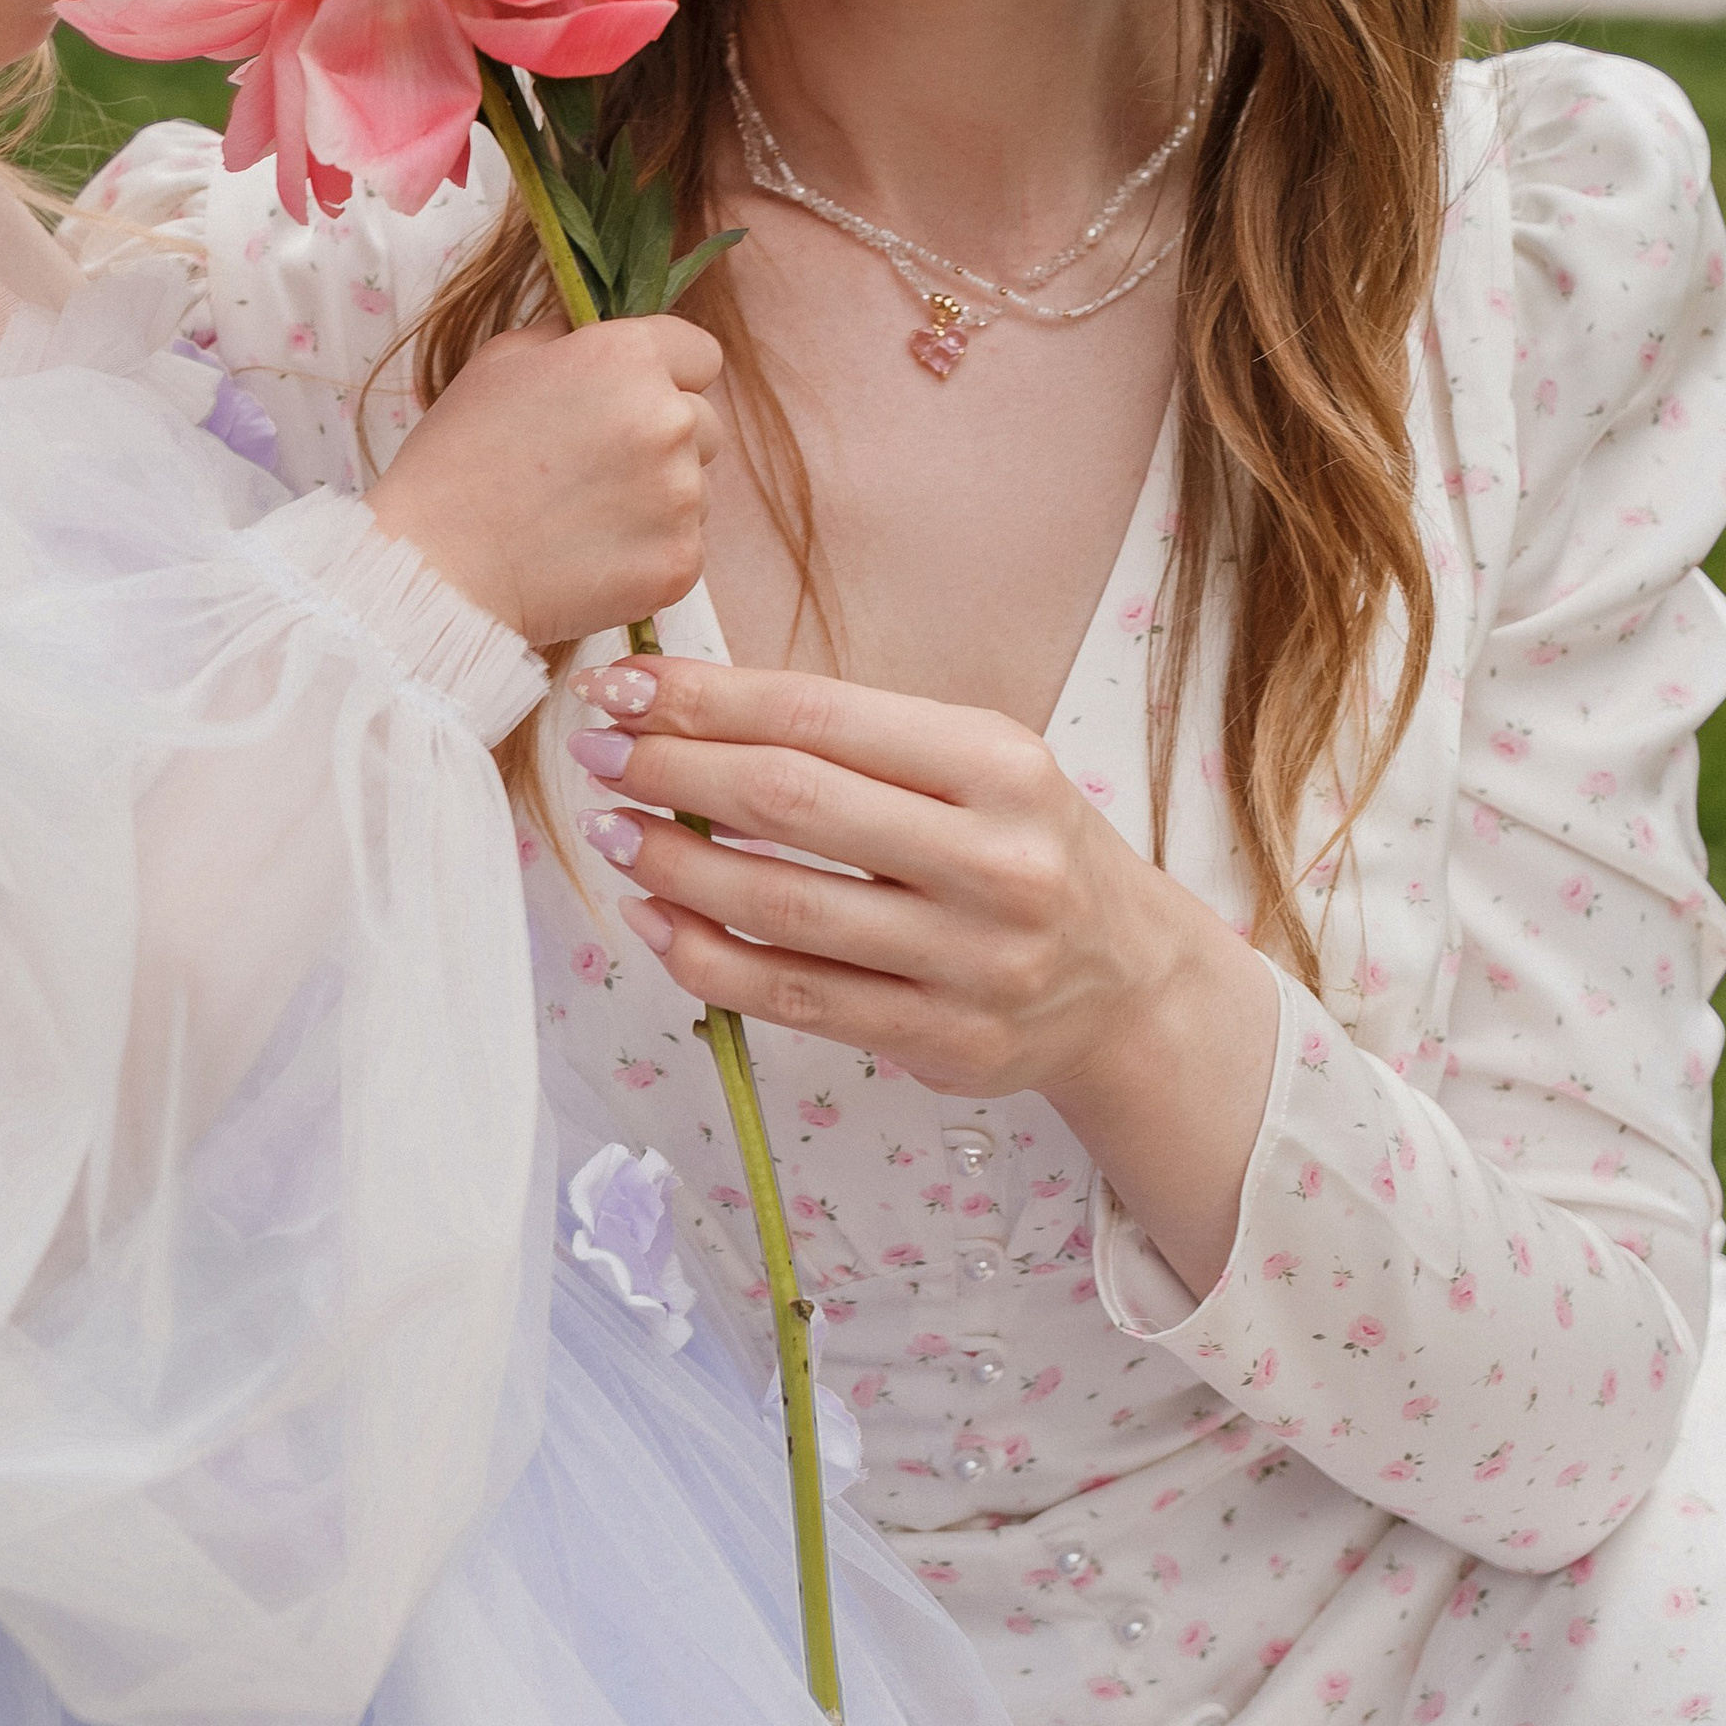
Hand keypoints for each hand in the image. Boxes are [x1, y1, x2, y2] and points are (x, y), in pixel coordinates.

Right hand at [369, 319, 725, 650]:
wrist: (435, 569)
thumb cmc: (454, 460)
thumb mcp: (500, 363)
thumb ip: (569, 338)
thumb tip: (599, 334)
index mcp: (627, 359)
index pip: (700, 354)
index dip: (667, 376)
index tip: (630, 401)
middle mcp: (667, 420)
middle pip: (705, 423)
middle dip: (664, 440)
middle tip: (594, 468)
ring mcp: (681, 497)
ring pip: (696, 490)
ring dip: (657, 500)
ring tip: (580, 519)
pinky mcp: (679, 563)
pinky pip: (683, 547)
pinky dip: (647, 554)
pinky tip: (588, 557)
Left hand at [564, 654, 1278, 1299]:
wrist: (1127, 983)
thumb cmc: (1024, 848)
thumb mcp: (976, 766)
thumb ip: (856, 740)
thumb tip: (687, 709)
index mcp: (1000, 763)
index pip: (820, 714)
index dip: (706, 698)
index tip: (622, 685)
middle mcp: (995, 860)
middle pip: (791, 801)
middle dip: (671, 769)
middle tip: (598, 751)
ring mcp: (970, 960)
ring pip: (780, 908)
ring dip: (673, 865)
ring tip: (614, 830)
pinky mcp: (939, 1040)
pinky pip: (790, 997)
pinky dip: (703, 957)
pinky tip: (653, 921)